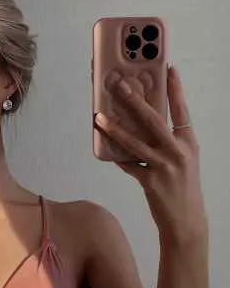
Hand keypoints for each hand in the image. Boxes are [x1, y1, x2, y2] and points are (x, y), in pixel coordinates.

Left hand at [94, 65, 207, 241]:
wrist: (185, 220)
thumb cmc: (182, 187)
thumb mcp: (182, 160)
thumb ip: (167, 141)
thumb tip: (139, 124)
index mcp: (188, 142)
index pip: (181, 109)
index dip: (175, 88)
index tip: (168, 67)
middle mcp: (178, 151)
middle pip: (153, 120)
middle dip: (134, 100)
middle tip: (119, 85)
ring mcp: (164, 166)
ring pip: (134, 142)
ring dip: (114, 129)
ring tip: (98, 117)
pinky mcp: (150, 181)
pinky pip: (127, 164)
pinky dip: (115, 156)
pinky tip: (103, 146)